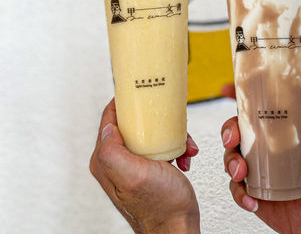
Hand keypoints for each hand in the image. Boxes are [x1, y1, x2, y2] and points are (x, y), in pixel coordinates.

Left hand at [90, 99, 199, 233]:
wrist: (177, 227)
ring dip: (171, 136)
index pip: (109, 117)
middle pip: (134, 123)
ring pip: (151, 133)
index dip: (124, 102)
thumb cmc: (159, 207)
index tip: (139, 92)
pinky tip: (183, 157)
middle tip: (168, 122)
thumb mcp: (133, 174)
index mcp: (105, 160)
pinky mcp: (149, 168)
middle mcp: (116, 161)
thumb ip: (112, 150)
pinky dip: (177, 148)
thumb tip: (107, 126)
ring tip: (182, 147)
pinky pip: (162, 146)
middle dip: (156, 121)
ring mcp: (133, 164)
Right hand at [221, 59, 300, 233]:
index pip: (255, 104)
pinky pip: (236, 189)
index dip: (238, 94)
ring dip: (231, 162)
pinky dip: (239, 193)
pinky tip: (252, 199)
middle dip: (228, 130)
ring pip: (230, 156)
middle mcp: (266, 144)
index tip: (227, 88)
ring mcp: (259, 168)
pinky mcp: (255, 192)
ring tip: (243, 173)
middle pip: (236, 128)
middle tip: (233, 138)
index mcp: (280, 125)